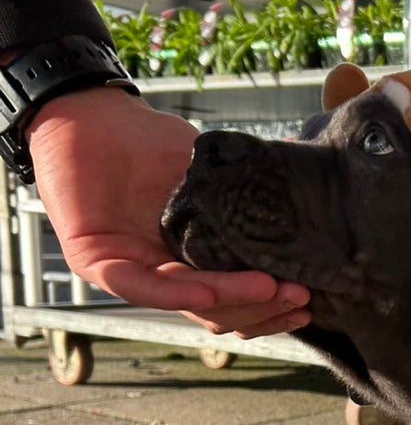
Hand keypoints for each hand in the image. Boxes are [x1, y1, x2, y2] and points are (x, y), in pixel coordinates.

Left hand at [26, 87, 310, 336]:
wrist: (88, 113)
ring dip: (232, 302)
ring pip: (187, 303)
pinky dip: (177, 293)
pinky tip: (211, 294)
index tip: (308, 298)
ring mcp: (129, 271)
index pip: (234, 296)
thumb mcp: (206, 172)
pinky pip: (140, 287)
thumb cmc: (145, 142)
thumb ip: (242, 193)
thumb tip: (302, 198)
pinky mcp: (97, 261)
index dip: (270, 303)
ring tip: (272, 290)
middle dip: (262, 307)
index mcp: (190, 259)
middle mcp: (163, 273)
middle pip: (217, 310)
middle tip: (300, 297)